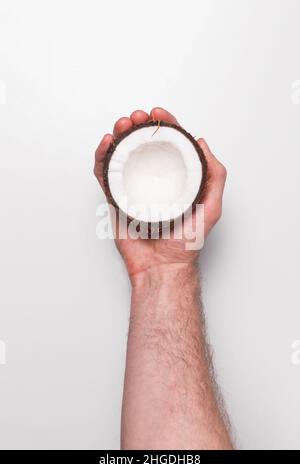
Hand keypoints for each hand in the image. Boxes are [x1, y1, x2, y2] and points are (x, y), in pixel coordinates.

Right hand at [94, 107, 226, 278]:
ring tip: (122, 125)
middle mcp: (154, 180)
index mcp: (175, 178)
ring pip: (123, 155)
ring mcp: (133, 188)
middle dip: (138, 125)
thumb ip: (215, 176)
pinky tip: (108, 144)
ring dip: (120, 135)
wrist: (162, 267)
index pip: (169, 145)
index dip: (164, 125)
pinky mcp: (116, 199)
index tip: (159, 113)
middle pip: (143, 145)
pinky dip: (102, 157)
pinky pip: (106, 174)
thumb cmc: (186, 243)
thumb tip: (201, 143)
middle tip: (137, 117)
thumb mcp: (211, 207)